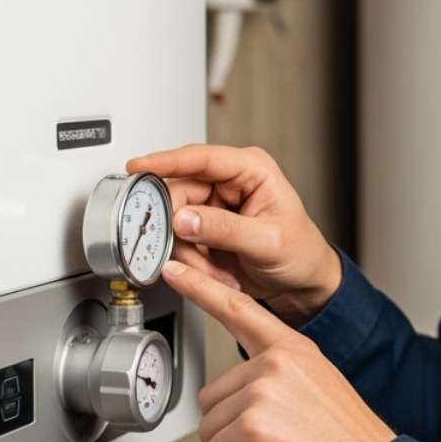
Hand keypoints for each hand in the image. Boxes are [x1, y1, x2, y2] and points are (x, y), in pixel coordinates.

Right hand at [126, 144, 341, 324]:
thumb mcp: (268, 241)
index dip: (166, 161)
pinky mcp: (204, 229)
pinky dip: (193, 262)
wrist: (302, 284)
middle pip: (179, 193)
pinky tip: (216, 271)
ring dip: (190, 252)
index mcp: (250, 170)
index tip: (138, 167)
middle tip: (195, 254)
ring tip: (218, 269)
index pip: (200, 158)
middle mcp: (229, 183)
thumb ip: (225, 229)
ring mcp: (213, 206)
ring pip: (174, 222)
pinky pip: (180, 242)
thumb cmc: (300, 253)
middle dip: (183, 231)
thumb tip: (184, 219)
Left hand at [165, 259, 394, 441]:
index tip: (175, 269)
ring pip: (210, 430)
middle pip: (213, 397)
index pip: (239, 308)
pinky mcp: (250, 426)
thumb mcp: (319, 388)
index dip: (201, 288)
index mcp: (294, 348)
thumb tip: (239, 397)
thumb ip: (278, 378)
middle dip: (234, 430)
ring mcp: (262, 391)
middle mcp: (276, 363)